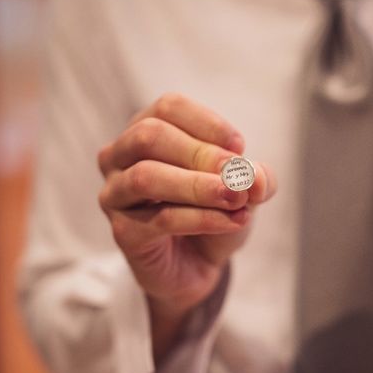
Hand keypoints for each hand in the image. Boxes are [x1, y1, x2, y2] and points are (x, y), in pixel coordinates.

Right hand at [98, 93, 275, 358]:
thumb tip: (256, 177)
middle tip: (238, 175)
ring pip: (146, 177)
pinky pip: (161, 218)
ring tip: (237, 198)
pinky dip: (203, 218)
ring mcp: (115, 194)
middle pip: (149, 136)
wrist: (199, 264)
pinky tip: (234, 221)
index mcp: (146, 130)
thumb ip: (256, 178)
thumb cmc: (215, 211)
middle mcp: (120, 157)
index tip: (240, 147)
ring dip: (199, 186)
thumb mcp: (244, 189)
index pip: (168, 107)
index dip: (207, 123)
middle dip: (200, 154)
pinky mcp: (123, 232)